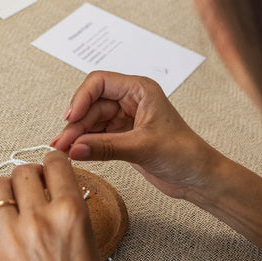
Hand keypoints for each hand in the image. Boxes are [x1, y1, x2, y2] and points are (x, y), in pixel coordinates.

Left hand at [0, 150, 114, 260]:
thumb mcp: (92, 240)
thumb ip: (72, 209)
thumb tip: (55, 189)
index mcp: (71, 213)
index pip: (55, 163)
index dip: (53, 162)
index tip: (51, 166)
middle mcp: (40, 220)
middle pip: (23, 171)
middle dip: (30, 175)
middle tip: (33, 186)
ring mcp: (13, 238)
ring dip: (4, 188)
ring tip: (12, 200)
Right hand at [52, 71, 218, 199]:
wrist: (198, 177)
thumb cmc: (184, 153)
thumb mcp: (142, 147)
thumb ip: (105, 147)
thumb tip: (75, 148)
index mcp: (139, 90)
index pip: (99, 83)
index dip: (81, 98)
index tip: (70, 118)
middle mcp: (130, 100)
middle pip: (91, 104)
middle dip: (76, 124)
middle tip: (63, 143)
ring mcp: (125, 119)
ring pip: (91, 121)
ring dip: (78, 135)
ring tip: (64, 151)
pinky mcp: (122, 136)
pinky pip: (97, 136)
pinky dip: (85, 144)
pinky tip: (75, 153)